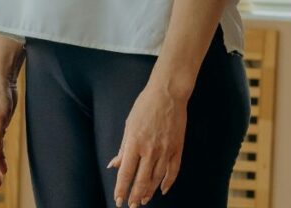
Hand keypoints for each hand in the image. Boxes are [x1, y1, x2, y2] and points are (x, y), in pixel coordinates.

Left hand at [108, 83, 186, 206]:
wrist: (168, 94)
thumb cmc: (144, 106)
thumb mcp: (129, 124)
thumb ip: (122, 147)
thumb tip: (114, 165)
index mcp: (134, 142)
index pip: (126, 172)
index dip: (122, 188)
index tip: (118, 199)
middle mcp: (149, 150)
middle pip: (141, 180)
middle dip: (135, 196)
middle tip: (131, 205)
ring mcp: (165, 150)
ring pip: (156, 179)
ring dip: (149, 192)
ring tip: (143, 201)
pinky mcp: (177, 148)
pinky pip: (173, 171)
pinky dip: (167, 183)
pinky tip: (162, 190)